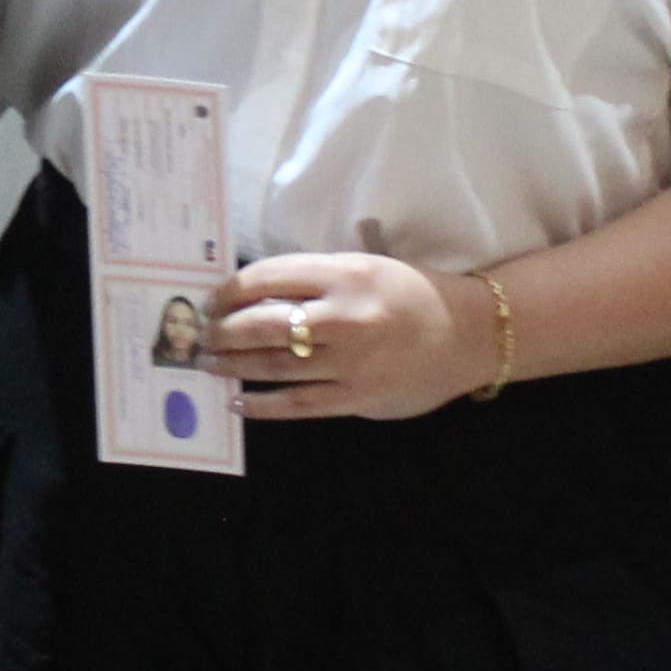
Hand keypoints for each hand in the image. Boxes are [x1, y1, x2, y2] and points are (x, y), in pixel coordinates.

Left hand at [213, 253, 479, 422]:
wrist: (471, 334)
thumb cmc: (413, 294)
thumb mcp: (366, 267)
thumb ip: (316, 279)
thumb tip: (255, 295)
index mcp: (345, 273)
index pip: (269, 277)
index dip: (230, 290)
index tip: (210, 300)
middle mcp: (344, 316)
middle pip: (263, 323)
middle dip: (223, 331)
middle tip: (200, 335)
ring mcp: (350, 361)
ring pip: (275, 364)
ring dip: (234, 365)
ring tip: (209, 364)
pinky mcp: (358, 397)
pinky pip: (299, 403)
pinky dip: (264, 404)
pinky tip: (240, 401)